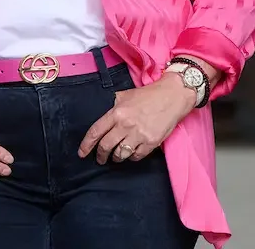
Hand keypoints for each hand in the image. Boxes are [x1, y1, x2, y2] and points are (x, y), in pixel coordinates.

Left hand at [78, 74, 194, 163]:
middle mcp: (125, 125)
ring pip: (120, 154)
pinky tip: (131, 153)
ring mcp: (139, 135)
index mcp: (117, 112)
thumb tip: (104, 115)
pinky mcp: (151, 142)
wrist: (172, 96)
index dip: (86, 145)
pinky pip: (136, 156)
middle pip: (106, 146)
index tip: (82, 153)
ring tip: (115, 156)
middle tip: (100, 159)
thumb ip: (113, 106)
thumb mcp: (125, 95)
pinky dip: (131, 157)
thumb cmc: (149, 95)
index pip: (96, 131)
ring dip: (116, 157)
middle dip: (100, 155)